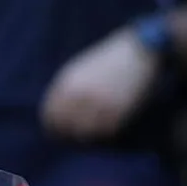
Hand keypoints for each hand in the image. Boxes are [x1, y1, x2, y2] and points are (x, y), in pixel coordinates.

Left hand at [40, 26, 160, 141]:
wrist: (137, 50)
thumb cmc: (106, 61)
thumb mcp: (77, 70)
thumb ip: (64, 91)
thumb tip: (54, 115)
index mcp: (66, 84)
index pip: (50, 116)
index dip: (53, 127)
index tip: (61, 131)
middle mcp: (79, 95)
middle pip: (65, 128)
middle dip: (69, 134)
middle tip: (78, 134)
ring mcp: (98, 103)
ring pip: (85, 134)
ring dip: (88, 135)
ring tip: (95, 129)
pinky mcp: (118, 110)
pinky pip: (106, 132)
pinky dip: (106, 133)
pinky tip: (109, 124)